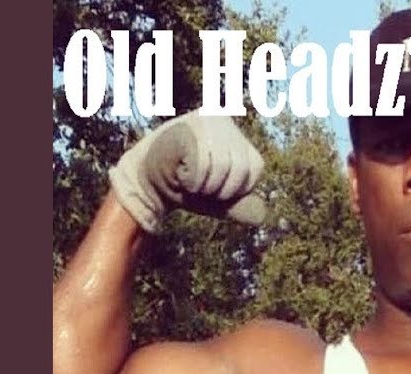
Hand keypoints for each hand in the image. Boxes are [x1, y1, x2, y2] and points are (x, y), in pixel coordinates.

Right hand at [108, 113, 266, 232]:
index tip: (213, 187)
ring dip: (203, 185)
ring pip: (222, 166)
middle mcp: (223, 119)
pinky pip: (202, 165)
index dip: (235, 188)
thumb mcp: (219, 199)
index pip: (255, 167)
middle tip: (198, 184)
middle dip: (218, 188)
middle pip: (240, 168)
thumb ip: (242, 204)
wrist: (147, 185)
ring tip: (188, 178)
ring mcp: (203, 120)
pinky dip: (191, 180)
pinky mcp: (185, 128)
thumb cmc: (185, 188)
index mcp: (236, 134)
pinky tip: (178, 171)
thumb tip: (262, 217)